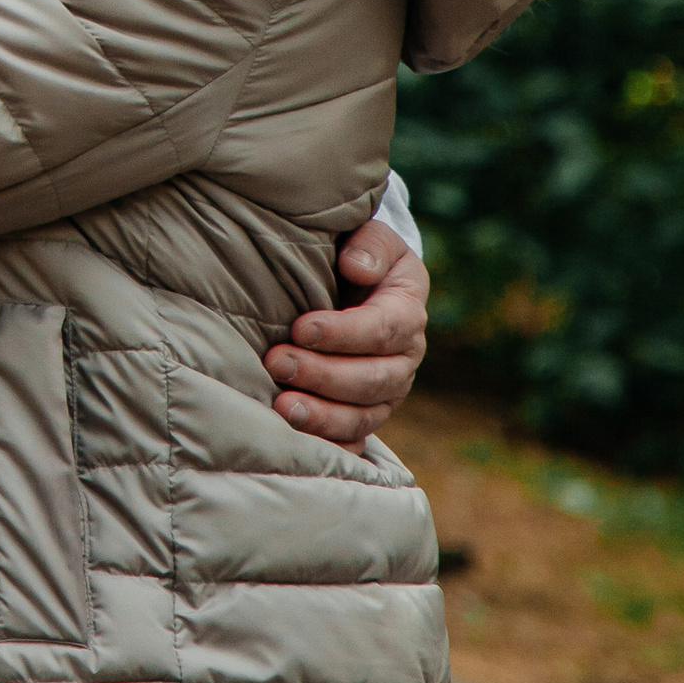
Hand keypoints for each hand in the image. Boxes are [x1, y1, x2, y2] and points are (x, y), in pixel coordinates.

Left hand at [264, 217, 428, 447]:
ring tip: (282, 408)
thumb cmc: (357, 255)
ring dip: (323, 416)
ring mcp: (387, 392)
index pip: (382, 329)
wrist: (355, 282)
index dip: (343, 333)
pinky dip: (332, 445)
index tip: (300, 328)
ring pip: (364, 415)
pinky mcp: (366, 413)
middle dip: (324, 375)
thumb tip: (355, 266)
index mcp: (406, 312)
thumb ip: (370, 245)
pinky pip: (355, 438)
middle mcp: (403, 359)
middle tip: (277, 363)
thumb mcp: (372, 238)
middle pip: (372, 379)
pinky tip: (300, 444)